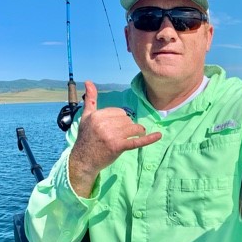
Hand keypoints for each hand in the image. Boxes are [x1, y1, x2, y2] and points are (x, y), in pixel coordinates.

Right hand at [69, 81, 161, 196]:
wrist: (83, 160)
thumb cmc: (86, 138)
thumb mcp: (86, 116)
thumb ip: (90, 99)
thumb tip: (88, 81)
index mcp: (97, 115)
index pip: (119, 112)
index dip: (120, 120)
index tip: (114, 127)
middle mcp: (104, 124)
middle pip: (127, 119)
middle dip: (127, 127)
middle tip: (120, 135)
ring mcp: (111, 136)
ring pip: (133, 128)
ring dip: (136, 132)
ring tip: (131, 137)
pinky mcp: (118, 147)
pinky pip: (136, 141)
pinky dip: (148, 138)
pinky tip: (158, 135)